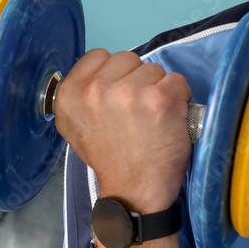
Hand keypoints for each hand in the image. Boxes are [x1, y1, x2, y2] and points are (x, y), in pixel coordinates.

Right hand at [54, 50, 191, 211]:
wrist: (134, 191)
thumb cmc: (112, 159)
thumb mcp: (77, 125)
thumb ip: (82, 95)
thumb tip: (98, 73)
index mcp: (70, 94)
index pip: (98, 56)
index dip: (113, 74)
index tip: (117, 96)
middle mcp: (96, 90)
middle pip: (128, 58)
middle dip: (135, 80)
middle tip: (135, 113)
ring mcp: (129, 93)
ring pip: (153, 68)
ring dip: (157, 89)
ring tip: (150, 119)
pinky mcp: (161, 98)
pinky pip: (177, 80)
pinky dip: (179, 98)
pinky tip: (167, 119)